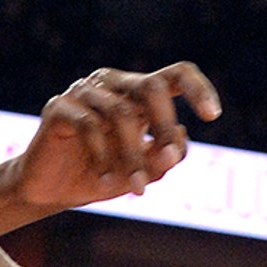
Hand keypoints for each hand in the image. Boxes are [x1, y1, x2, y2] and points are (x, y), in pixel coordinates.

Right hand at [12, 63, 221, 209]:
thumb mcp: (144, 172)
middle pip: (152, 86)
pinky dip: (104, 158)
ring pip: (121, 113)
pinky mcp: (58, 107)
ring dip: (133, 156)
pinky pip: (89, 125)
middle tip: (167, 159)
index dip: (199, 89)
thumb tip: (181, 137)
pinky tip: (106, 182)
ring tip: (138, 189)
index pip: (176, 75)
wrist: (52, 191)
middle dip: (165, 126)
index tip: (214, 116)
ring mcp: (84, 92)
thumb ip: (165, 157)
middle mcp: (113, 84)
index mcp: (139, 94)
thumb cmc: (104, 176)